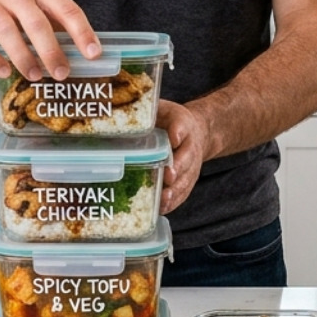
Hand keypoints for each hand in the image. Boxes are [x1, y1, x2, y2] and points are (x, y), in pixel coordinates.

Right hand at [0, 0, 98, 80]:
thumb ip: (53, 19)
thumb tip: (79, 48)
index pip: (66, 9)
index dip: (82, 32)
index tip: (93, 52)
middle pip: (37, 23)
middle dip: (51, 51)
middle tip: (61, 72)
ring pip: (8, 33)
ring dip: (24, 58)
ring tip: (35, 75)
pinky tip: (3, 71)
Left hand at [157, 99, 212, 214]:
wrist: (197, 132)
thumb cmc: (171, 120)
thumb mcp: (161, 108)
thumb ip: (147, 112)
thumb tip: (118, 117)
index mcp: (183, 123)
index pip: (181, 126)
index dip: (177, 132)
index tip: (174, 139)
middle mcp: (191, 146)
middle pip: (186, 157)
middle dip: (178, 168)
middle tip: (168, 176)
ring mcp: (191, 165)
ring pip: (186, 178)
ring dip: (176, 189)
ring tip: (164, 198)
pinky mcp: (188, 180)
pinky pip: (183, 192)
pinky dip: (174, 201)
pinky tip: (163, 208)